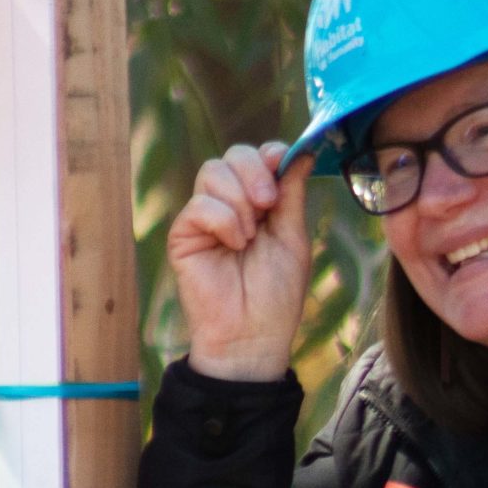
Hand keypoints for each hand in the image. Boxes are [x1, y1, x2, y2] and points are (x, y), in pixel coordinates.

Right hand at [166, 143, 311, 381]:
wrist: (253, 334)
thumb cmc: (277, 293)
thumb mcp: (294, 237)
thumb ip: (293, 194)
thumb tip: (303, 153)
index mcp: (259, 203)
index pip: (257, 157)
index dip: (268, 153)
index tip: (282, 161)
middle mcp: (230, 204)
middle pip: (232, 155)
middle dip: (254, 171)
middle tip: (268, 203)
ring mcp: (205, 218)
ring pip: (212, 172)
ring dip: (239, 200)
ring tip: (250, 237)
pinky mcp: (184, 234)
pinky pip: (199, 205)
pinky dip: (223, 220)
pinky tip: (234, 245)